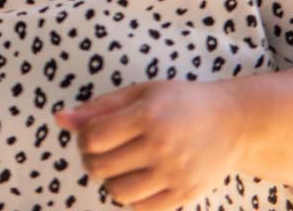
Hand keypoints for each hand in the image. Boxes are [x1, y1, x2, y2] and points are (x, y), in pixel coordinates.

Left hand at [56, 80, 245, 210]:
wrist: (233, 123)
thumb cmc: (179, 103)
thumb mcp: (139, 94)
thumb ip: (98, 107)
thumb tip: (59, 119)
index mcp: (148, 116)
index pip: (92, 138)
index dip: (83, 138)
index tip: (92, 133)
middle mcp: (162, 146)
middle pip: (100, 166)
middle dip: (91, 159)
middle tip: (101, 150)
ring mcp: (175, 174)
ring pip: (117, 192)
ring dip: (109, 180)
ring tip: (119, 166)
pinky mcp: (185, 194)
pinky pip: (141, 207)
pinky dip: (131, 197)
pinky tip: (137, 179)